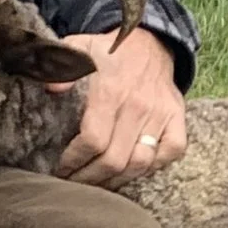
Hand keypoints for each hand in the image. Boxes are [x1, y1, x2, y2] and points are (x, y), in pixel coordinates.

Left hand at [57, 26, 185, 186]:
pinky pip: (171, 152)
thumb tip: (50, 89)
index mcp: (110, 91)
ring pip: (140, 162)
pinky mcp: (177, 119)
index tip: (62, 168)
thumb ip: (62, 68)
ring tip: (99, 184)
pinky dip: (154, 166)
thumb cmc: (109, 53)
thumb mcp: (79, 49)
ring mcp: (160, 114)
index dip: (75, 160)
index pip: (93, 140)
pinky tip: (133, 169)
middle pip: (114, 159)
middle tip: (75, 183)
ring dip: (117, 180)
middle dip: (90, 178)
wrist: (149, 42)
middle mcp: (138, 106)